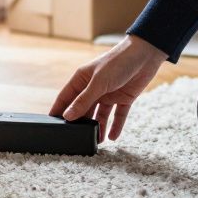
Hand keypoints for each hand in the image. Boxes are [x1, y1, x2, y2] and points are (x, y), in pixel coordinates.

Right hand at [50, 35, 167, 142]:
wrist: (145, 55)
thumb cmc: (118, 62)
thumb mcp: (98, 82)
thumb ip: (83, 100)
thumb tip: (67, 116)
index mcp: (82, 79)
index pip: (66, 97)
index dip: (59, 110)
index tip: (52, 126)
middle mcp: (94, 88)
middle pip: (83, 109)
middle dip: (80, 123)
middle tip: (76, 139)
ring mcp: (109, 94)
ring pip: (100, 115)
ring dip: (99, 127)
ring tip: (97, 142)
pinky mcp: (124, 98)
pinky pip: (118, 115)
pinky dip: (116, 126)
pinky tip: (112, 137)